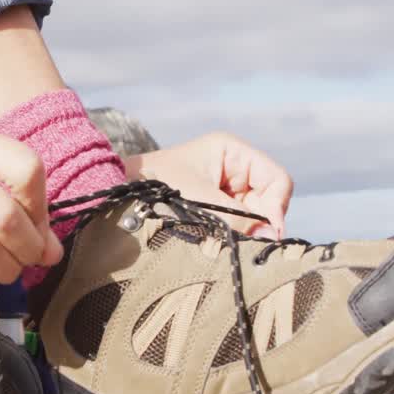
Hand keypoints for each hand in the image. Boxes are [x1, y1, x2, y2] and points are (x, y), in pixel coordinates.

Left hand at [124, 132, 293, 237]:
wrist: (116, 196)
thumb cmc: (154, 187)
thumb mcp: (200, 200)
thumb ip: (237, 218)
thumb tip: (271, 237)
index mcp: (232, 151)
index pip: (277, 180)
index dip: (276, 208)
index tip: (265, 234)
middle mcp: (232, 167)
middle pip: (268, 200)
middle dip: (258, 223)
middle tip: (240, 242)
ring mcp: (223, 188)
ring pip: (253, 216)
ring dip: (242, 231)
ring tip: (218, 239)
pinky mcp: (212, 206)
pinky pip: (234, 224)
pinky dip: (229, 234)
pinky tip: (212, 240)